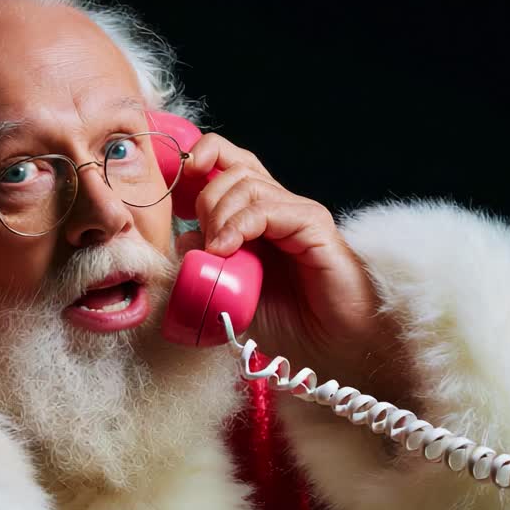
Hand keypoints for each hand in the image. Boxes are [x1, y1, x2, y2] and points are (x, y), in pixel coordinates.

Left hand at [178, 133, 405, 393]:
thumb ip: (207, 266)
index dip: (196, 164)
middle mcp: (276, 206)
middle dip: (203, 198)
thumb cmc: (290, 323)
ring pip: (245, 181)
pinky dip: (238, 225)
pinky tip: (226, 250)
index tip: (173, 192)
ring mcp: (295, 213)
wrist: (335, 346)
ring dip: (218, 214)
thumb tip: (182, 239)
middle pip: (230, 166)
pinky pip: (269, 208)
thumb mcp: (232, 294)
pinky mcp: (312, 225)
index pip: (224, 163)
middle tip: (203, 242)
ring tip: (216, 252)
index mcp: (255, 215)